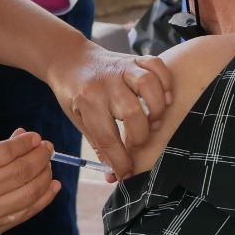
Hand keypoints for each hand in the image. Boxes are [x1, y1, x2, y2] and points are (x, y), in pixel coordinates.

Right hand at [0, 131, 58, 234]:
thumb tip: (20, 138)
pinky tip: (52, 185)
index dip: (24, 144)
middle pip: (20, 172)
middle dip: (39, 156)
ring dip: (45, 175)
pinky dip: (44, 198)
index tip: (35, 137)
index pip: (5, 154)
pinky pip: (27, 212)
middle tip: (47, 147)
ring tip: (49, 164)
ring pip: (29, 192)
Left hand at [47, 42, 173, 180]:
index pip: (107, 138)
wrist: (69, 60)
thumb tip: (115, 176)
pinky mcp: (134, 59)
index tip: (127, 174)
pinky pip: (157, 66)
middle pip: (132, 112)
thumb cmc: (75, 94)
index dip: (121, 162)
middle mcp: (105, 84)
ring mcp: (121, 68)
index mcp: (87, 101)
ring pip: (148, 85)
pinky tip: (163, 98)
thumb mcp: (80, 120)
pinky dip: (165, 82)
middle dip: (140, 136)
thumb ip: (100, 145)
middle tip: (138, 144)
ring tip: (154, 122)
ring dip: (156, 109)